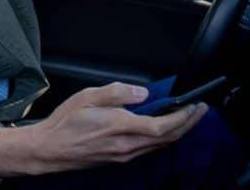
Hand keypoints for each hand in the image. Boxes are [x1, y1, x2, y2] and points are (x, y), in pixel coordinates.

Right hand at [0, 82, 206, 176]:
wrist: (49, 149)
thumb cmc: (65, 123)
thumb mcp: (88, 97)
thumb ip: (117, 92)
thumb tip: (141, 93)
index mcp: (121, 127)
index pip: (163, 126)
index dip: (184, 117)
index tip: (195, 106)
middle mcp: (127, 145)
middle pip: (168, 138)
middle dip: (188, 124)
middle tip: (200, 111)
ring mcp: (124, 154)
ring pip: (160, 145)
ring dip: (178, 132)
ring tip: (186, 118)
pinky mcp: (119, 158)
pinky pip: (149, 149)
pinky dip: (163, 138)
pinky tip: (162, 130)